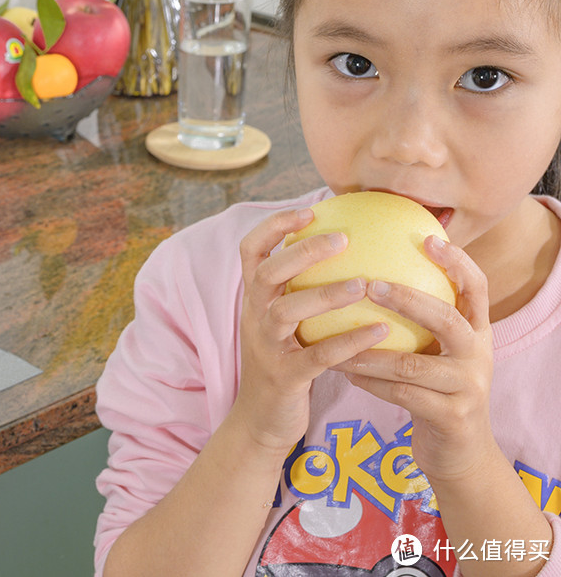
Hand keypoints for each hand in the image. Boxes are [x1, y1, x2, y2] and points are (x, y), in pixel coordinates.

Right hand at [233, 208, 388, 454]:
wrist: (260, 421)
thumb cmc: (286, 363)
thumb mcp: (286, 324)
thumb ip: (303, 290)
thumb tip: (351, 250)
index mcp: (255, 300)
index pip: (251, 251)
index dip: (274, 226)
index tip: (310, 210)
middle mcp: (254, 317)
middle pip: (266, 273)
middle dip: (301, 252)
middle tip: (342, 238)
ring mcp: (266, 347)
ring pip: (286, 311)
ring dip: (324, 295)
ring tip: (363, 284)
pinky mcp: (284, 378)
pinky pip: (316, 356)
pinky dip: (348, 343)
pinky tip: (382, 332)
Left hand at [333, 235, 494, 481]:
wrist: (460, 453)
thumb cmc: (435, 390)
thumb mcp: (437, 352)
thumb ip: (420, 319)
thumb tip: (373, 269)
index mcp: (478, 333)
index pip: (477, 288)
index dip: (457, 262)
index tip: (428, 238)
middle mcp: (479, 356)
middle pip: (447, 320)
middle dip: (408, 299)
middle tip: (369, 284)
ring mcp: (468, 388)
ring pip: (412, 363)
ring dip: (369, 349)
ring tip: (335, 336)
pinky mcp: (451, 417)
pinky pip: (401, 394)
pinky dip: (370, 381)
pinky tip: (344, 371)